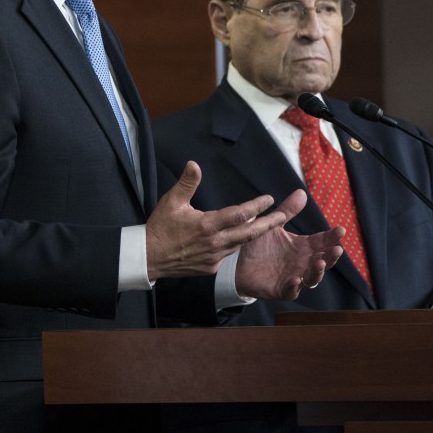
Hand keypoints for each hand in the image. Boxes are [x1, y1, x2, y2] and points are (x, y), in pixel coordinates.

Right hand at [145, 162, 288, 277]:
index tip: (268, 199)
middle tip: (284, 215)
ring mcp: (214, 257)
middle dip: (269, 223)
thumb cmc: (160, 228)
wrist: (149, 257)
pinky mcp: (211, 267)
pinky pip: (228, 254)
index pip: (240, 214)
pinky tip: (237, 238)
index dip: (256, 206)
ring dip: (254, 233)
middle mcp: (215, 243)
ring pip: (240, 243)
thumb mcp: (171, 202)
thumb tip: (194, 164)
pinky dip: (235, 244)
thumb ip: (187, 183)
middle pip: (250, 233)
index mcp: (207, 225)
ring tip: (267, 224)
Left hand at [234, 189, 345, 299]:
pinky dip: (294, 286)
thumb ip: (286, 212)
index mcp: (302, 248)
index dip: (332, 237)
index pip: (322, 242)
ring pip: (312, 278)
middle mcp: (302, 264)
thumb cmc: (259, 245)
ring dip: (317, 272)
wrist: (236, 264)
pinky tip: (296, 279)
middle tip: (337, 249)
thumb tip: (301, 192)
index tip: (340, 230)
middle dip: (331, 256)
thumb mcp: (273, 226)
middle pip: (323, 261)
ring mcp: (293, 278)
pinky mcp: (280, 290)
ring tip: (320, 263)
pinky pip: (290, 291)